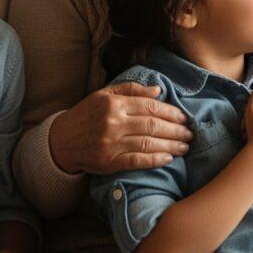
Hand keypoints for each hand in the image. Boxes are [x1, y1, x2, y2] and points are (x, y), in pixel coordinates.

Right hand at [49, 81, 192, 174]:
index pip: (149, 106)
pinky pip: (136, 161)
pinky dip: (154, 160)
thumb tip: (158, 90)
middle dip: (175, 130)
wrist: (62, 141)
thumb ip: (132, 90)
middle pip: (152, 125)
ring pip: (147, 144)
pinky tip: (168, 158)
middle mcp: (114, 123)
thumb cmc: (86, 114)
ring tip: (185, 147)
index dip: (170, 112)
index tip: (184, 117)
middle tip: (190, 133)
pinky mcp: (109, 163)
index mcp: (114, 104)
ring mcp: (111, 144)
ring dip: (170, 145)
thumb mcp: (105, 95)